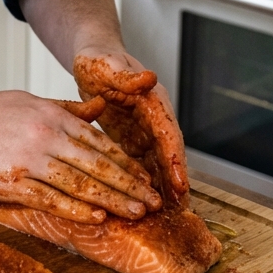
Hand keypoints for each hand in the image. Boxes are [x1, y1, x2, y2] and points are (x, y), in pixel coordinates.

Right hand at [0, 88, 160, 223]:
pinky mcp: (10, 183)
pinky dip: (75, 210)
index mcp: (52, 115)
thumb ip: (66, 108)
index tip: (146, 179)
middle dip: (129, 185)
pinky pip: (50, 199)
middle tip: (153, 202)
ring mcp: (28, 160)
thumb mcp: (28, 101)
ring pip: (79, 184)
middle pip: (97, 165)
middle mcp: (45, 135)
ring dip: (111, 201)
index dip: (127, 164)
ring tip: (136, 213)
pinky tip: (96, 218)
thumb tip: (99, 109)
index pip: (100, 143)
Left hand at [73, 50, 189, 207]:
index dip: (175, 160)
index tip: (180, 184)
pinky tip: (142, 202)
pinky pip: (141, 164)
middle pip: (168, 154)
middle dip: (174, 181)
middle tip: (179, 210)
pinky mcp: (133, 138)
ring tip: (166, 214)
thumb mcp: (108, 64)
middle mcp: (153, 118)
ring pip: (157, 163)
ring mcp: (144, 130)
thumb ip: (126, 75)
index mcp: (153, 101)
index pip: (168, 134)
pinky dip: (144, 182)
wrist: (92, 58)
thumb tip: (149, 76)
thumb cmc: (100, 58)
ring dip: (162, 187)